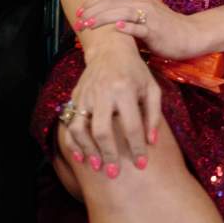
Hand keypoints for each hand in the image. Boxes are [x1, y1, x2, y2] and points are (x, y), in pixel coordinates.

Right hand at [62, 35, 161, 176]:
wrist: (110, 50)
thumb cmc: (136, 71)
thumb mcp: (152, 88)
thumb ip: (154, 114)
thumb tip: (151, 142)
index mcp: (125, 90)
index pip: (131, 125)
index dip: (137, 147)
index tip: (142, 164)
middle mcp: (103, 93)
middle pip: (103, 130)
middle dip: (109, 154)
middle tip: (115, 173)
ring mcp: (85, 95)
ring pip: (80, 129)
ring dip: (88, 151)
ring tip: (97, 167)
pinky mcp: (75, 97)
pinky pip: (69, 124)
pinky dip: (73, 142)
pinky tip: (80, 156)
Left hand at [77, 0, 204, 60]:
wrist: (188, 35)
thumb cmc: (164, 24)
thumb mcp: (145, 7)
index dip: (91, 2)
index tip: (77, 12)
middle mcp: (144, 2)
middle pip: (113, 2)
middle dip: (92, 10)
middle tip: (77, 21)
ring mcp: (150, 16)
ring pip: (123, 12)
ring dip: (103, 18)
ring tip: (88, 25)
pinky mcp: (155, 31)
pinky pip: (140, 28)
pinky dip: (128, 27)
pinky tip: (117, 28)